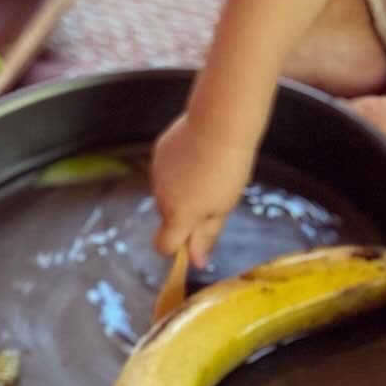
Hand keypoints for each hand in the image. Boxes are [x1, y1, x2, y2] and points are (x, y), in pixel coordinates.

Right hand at [151, 112, 256, 268]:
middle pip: (169, 216)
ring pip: (168, 191)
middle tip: (214, 196)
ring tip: (209, 171)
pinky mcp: (158, 152)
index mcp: (178, 215)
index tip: (196, 238)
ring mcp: (157, 173)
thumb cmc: (228, 168)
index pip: (163, 245)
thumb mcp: (224, 207)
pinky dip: (179, 168)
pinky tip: (199, 154)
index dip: (177, 247)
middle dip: (186, 213)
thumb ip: (206, 235)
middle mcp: (161, 197)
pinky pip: (167, 170)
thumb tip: (197, 262)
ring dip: (183, 189)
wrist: (219, 124)